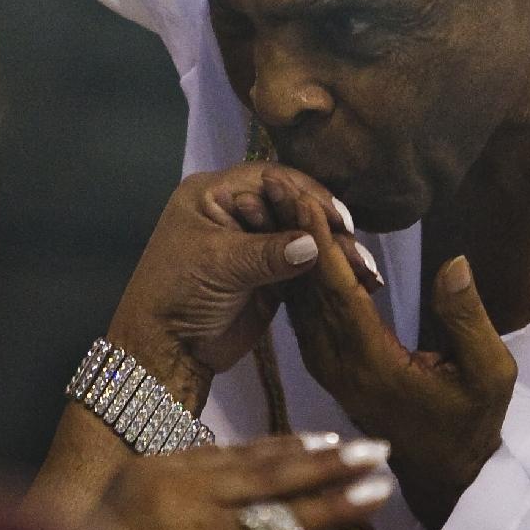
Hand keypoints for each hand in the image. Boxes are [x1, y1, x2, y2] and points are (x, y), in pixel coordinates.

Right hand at [94, 435, 393, 529]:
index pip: (242, 454)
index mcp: (165, 470)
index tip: (330, 441)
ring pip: (283, 516)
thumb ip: (173, 479)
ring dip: (337, 504)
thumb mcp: (126, 497)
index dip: (291, 448)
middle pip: (273, 475)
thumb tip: (220, 458)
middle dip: (329, 463)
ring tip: (380, 491)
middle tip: (377, 450)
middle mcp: (189, 497)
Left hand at [107, 163, 367, 403]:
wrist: (165, 350)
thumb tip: (314, 243)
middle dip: (326, 225)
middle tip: (353, 245)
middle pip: (293, 206)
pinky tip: (356, 281)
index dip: (306, 194)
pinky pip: (306, 267)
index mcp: (215, 193)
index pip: (272, 179)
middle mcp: (238, 212)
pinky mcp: (271, 276)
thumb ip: (266, 252)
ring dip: (334, 252)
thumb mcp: (218, 265)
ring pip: (304, 237)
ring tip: (364, 272)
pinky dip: (329, 273)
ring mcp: (256, 245)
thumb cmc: (176, 294)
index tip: (337, 217)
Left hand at [279, 195, 516, 529]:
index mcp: (374, 362)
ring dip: (289, 252)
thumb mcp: (490, 373)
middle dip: (293, 234)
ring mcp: (329, 369)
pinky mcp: (328, 370)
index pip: (339, 291)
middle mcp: (340, 365)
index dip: (322, 243)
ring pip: (300, 301)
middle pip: (308, 289)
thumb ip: (468, 319)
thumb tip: (454, 262)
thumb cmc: (473, 422)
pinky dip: (297, 277)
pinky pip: (305, 317)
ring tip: (279, 204)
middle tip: (278, 185)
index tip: (307, 199)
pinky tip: (294, 248)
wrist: (444, 474)